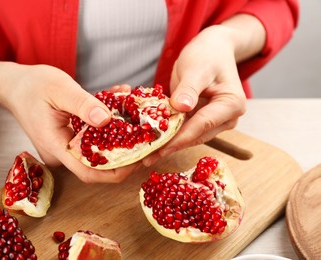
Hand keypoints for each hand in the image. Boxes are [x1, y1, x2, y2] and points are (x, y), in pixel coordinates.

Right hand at [1, 64, 139, 182]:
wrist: (15, 86)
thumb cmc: (32, 86)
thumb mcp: (59, 88)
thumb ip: (83, 104)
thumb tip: (106, 119)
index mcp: (56, 146)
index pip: (89, 172)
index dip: (117, 171)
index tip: (140, 158)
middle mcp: (62, 153)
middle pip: (99, 164)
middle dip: (126, 153)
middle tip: (147, 136)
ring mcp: (66, 147)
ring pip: (99, 150)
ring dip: (120, 136)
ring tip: (137, 116)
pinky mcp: (70, 139)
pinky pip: (94, 138)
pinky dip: (109, 125)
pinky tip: (119, 103)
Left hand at [143, 25, 246, 165]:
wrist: (213, 49)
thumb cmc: (206, 55)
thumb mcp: (196, 68)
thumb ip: (188, 88)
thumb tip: (182, 108)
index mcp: (232, 104)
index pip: (202, 124)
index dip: (179, 138)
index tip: (159, 149)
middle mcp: (227, 118)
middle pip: (196, 135)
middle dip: (171, 146)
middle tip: (146, 158)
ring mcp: (216, 121)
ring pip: (190, 136)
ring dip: (169, 144)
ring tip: (146, 155)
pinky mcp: (203, 121)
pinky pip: (185, 130)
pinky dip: (170, 135)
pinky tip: (152, 141)